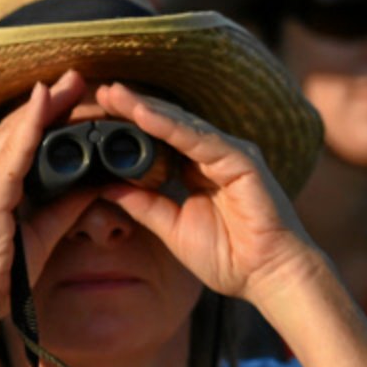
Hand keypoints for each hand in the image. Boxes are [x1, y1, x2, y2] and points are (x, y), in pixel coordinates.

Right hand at [0, 69, 96, 316]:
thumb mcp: (38, 234)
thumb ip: (64, 207)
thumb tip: (96, 185)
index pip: (8, 142)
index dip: (37, 118)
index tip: (64, 99)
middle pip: (11, 128)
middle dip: (46, 102)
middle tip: (77, 78)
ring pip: (13, 132)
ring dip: (46, 105)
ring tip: (74, 82)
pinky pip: (12, 150)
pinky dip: (31, 122)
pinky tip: (47, 99)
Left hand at [94, 82, 324, 305]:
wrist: (267, 276)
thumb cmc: (227, 256)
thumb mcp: (171, 228)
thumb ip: (143, 205)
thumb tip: (106, 187)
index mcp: (197, 169)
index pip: (159, 139)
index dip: (130, 124)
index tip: (99, 112)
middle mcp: (213, 156)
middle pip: (168, 124)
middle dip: (134, 107)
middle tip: (103, 90)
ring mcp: (229, 155)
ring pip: (181, 125)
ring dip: (146, 108)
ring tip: (115, 95)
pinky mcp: (242, 161)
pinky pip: (199, 139)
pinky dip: (170, 126)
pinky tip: (143, 114)